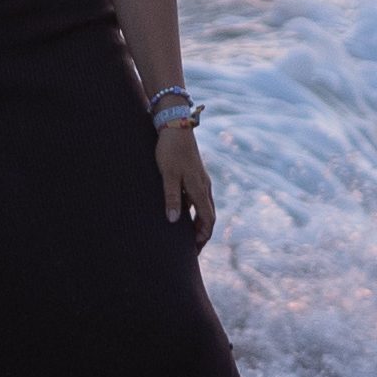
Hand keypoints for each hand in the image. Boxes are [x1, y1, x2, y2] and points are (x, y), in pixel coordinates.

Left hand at [157, 118, 216, 244]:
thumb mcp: (168, 175)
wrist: (176, 125)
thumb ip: (171, 197)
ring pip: (204, 206)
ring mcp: (200, 179)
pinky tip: (182, 213)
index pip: (207, 219)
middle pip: (209, 215)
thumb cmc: (171, 150)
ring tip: (187, 236)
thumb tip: (174, 221)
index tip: (195, 251)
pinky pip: (198, 198)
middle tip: (193, 250)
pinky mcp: (194, 174)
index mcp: (199, 188)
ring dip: (199, 222)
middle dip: (202, 233)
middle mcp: (203, 186)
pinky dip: (194, 211)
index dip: (203, 236)